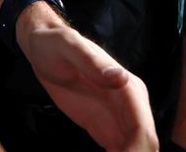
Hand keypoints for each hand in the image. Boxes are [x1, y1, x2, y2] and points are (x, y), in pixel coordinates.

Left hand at [15, 3, 156, 151]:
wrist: (43, 48)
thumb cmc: (55, 44)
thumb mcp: (69, 46)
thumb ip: (92, 62)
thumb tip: (119, 78)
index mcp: (129, 89)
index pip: (141, 130)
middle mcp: (131, 106)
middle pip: (143, 145)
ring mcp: (120, 119)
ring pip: (134, 149)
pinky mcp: (106, 129)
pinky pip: (120, 151)